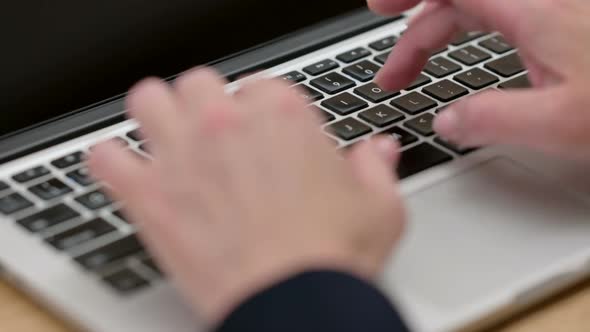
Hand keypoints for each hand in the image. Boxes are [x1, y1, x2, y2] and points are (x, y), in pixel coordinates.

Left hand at [88, 69, 404, 325]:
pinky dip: (110, 161)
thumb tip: (378, 152)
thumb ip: (375, 168)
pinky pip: (104, 157)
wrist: (294, 304)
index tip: (263, 135)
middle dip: (206, 106)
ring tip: (166, 139)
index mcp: (283, 117)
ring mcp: (182, 155)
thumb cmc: (332, 258)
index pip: (260, 87)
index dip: (261, 113)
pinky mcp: (148, 196)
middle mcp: (226, 124)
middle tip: (214, 135)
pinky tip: (127, 174)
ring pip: (148, 100)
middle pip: (200, 83)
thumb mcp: (378, 207)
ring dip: (155, 114)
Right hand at [368, 0, 589, 159]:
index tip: (378, 9)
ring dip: (435, 33)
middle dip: (413, 34)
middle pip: (455, 0)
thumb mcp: (562, 122)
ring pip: (475, 8)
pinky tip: (460, 53)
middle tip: (392, 74)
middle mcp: (538, 5)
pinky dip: (463, 30)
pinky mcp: (560, 25)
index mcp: (532, 13)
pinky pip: (497, 15)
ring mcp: (550, 13)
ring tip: (413, 67)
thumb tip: (445, 123)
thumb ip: (495, 120)